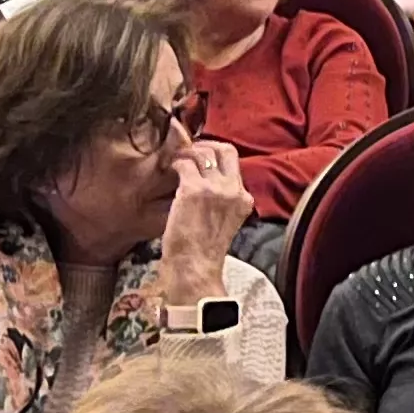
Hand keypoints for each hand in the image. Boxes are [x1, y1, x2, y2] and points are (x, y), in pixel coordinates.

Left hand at [158, 139, 251, 288]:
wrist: (195, 267)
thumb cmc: (204, 250)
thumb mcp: (225, 221)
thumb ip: (223, 200)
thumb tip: (207, 181)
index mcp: (244, 199)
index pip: (235, 164)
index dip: (217, 155)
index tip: (203, 157)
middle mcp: (234, 190)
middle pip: (225, 149)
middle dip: (206, 145)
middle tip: (190, 150)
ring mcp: (215, 189)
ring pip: (203, 153)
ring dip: (187, 152)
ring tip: (176, 160)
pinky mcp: (194, 190)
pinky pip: (184, 162)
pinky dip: (175, 162)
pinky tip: (169, 168)